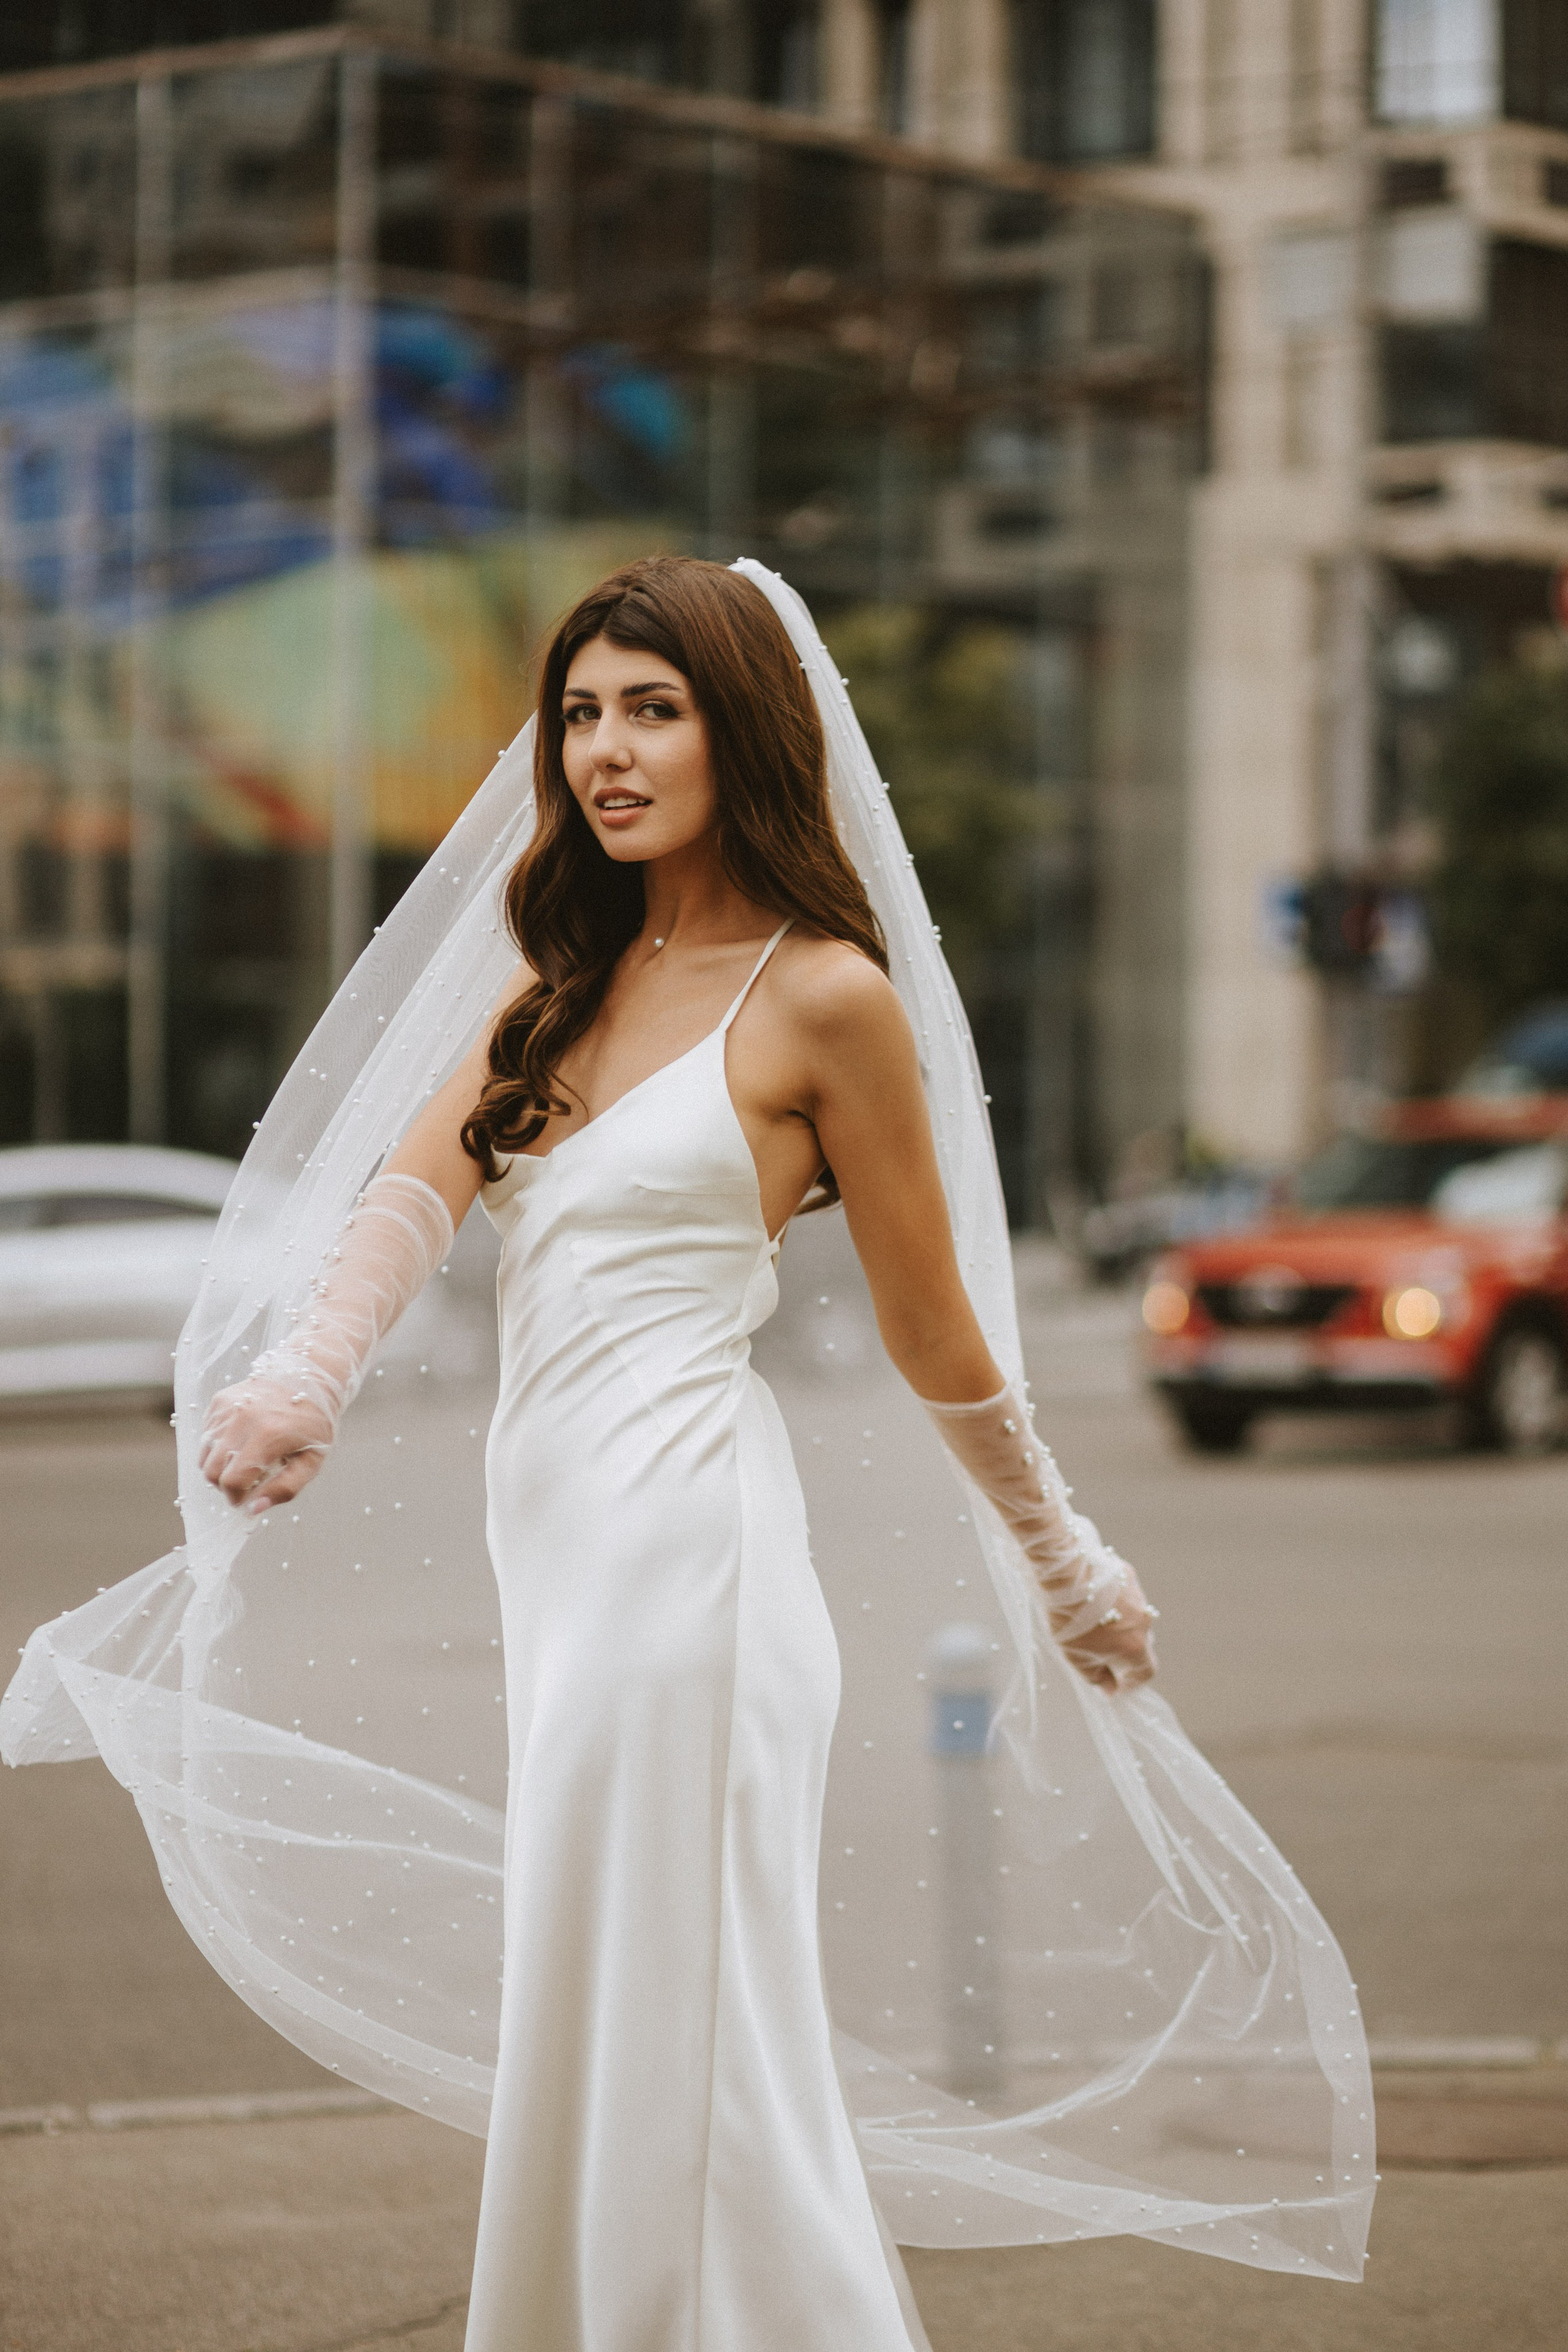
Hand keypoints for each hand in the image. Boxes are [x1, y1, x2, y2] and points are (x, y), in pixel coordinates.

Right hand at [198, 1376, 332, 1514]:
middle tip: (245, 1482)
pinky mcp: (219, 1400)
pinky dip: (218, 1447)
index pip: (232, 1481)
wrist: (308, 1379)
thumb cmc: (313, 1425)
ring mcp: (227, 1408)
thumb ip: (285, 1489)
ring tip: (243, 1462)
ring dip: (219, 1467)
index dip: (236, 1497)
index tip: (246, 1499)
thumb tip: (253, 1510)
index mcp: (268, 1436)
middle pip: (212, 1471)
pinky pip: (207, 1436)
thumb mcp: (312, 1461)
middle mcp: (242, 1419)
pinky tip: (241, 1441)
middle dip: (225, 1486)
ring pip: (205, 1455)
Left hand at [1050, 1563, 1158, 1693]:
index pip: (1147, 1671)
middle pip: (1140, 1644)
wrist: (1066, 1574)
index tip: (1116, 1684)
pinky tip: (1092, 1597)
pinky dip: (1113, 1601)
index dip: (1133, 1681)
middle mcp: (1143, 1622)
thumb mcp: (1077, 1658)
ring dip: (1118, 1624)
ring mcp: (1138, 1596)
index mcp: (1135, 1646)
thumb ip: (1097, 1677)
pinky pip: (1124, 1595)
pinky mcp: (1128, 1575)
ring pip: (1132, 1618)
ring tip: (1090, 1621)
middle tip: (1098, 1651)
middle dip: (1123, 1652)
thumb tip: (1109, 1689)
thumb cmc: (1071, 1620)